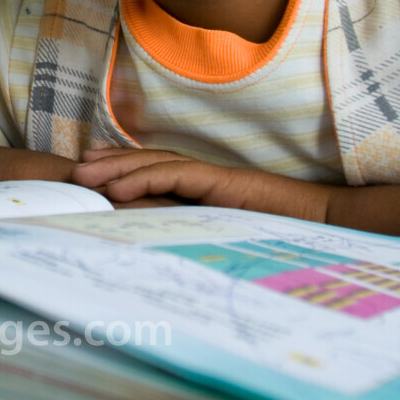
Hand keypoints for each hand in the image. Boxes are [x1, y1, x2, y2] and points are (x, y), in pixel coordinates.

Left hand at [72, 148, 333, 220]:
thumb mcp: (226, 233)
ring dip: (116, 169)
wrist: (325, 224)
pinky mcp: (222, 183)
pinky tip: (116, 188)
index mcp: (206, 186)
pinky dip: (143, 179)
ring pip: (156, 164)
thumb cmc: (281, 234)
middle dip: (109, 163)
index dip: (122, 166)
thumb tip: (159, 238)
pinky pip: (176, 176)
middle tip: (74, 168)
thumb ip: (196, 227)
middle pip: (148, 161)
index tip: (90, 170)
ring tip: (84, 175)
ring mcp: (214, 176)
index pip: (156, 169)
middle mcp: (206, 176)